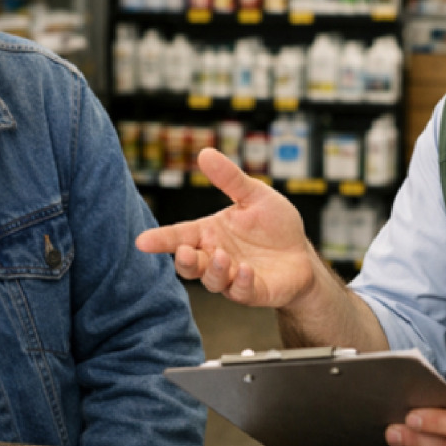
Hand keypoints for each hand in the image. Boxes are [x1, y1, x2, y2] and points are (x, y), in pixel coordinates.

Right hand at [133, 148, 322, 308]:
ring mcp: (232, 277)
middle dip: (184, 260)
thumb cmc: (275, 226)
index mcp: (210, 233)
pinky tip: (246, 270)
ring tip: (225, 257)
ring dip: (214, 270)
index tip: (142, 241)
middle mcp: (216, 256)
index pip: (179, 235)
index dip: (160, 239)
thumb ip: (230, 179)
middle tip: (185, 251)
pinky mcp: (252, 291)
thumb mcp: (255, 195)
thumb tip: (205, 153)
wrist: (303, 254)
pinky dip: (240, 282)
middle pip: (188, 264)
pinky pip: (240, 292)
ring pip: (211, 280)